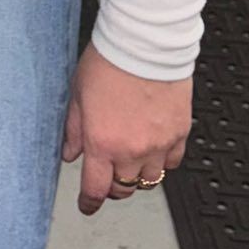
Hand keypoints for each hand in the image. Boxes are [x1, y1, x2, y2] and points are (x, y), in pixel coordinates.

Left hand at [62, 43, 190, 215]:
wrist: (144, 42)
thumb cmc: (109, 61)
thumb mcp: (78, 94)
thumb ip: (73, 129)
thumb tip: (69, 153)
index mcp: (102, 142)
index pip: (95, 188)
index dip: (89, 202)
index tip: (87, 205)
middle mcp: (132, 149)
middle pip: (124, 188)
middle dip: (112, 187)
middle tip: (107, 177)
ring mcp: (159, 143)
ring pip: (150, 180)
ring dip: (138, 175)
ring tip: (130, 161)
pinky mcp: (179, 133)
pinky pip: (173, 162)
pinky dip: (163, 162)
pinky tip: (154, 149)